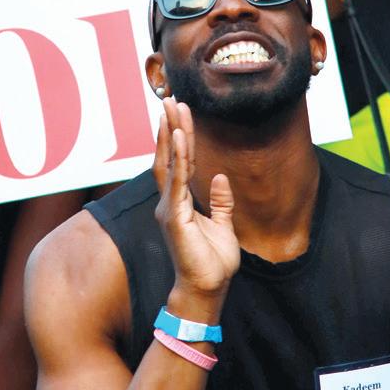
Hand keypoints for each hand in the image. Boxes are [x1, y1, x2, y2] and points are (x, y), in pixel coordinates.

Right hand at [153, 98, 239, 307]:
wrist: (206, 291)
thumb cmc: (211, 264)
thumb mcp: (222, 226)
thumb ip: (220, 202)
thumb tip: (220, 177)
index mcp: (178, 202)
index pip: (177, 162)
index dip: (178, 136)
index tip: (180, 111)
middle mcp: (169, 201)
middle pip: (167, 156)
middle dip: (169, 126)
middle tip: (171, 99)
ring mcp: (169, 207)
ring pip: (168, 162)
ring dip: (171, 134)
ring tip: (172, 109)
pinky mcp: (174, 216)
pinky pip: (177, 180)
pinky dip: (180, 157)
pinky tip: (182, 137)